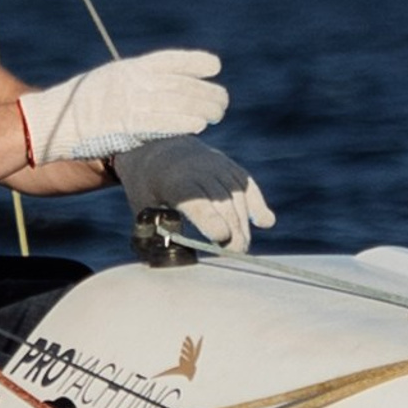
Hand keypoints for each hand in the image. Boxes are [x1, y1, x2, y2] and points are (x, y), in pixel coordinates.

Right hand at [18, 49, 225, 164]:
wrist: (47, 123)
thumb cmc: (76, 108)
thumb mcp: (106, 84)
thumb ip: (133, 84)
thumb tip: (162, 89)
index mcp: (127, 69)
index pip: (169, 60)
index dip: (195, 62)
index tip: (215, 66)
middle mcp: (130, 82)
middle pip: (179, 83)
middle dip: (205, 91)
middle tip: (222, 101)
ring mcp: (128, 103)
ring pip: (176, 102)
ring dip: (201, 108)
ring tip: (218, 113)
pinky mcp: (124, 126)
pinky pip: (161, 123)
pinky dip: (182, 123)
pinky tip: (198, 125)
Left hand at [114, 134, 273, 252]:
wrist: (158, 147)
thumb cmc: (148, 185)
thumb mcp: (142, 206)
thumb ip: (152, 232)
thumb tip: (164, 260)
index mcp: (175, 182)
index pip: (197, 202)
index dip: (210, 219)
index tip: (221, 237)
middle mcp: (201, 170)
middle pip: (223, 203)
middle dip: (232, 230)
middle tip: (235, 253)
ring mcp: (219, 167)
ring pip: (238, 196)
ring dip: (243, 224)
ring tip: (241, 247)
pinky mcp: (230, 168)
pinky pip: (248, 187)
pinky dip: (257, 204)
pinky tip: (265, 222)